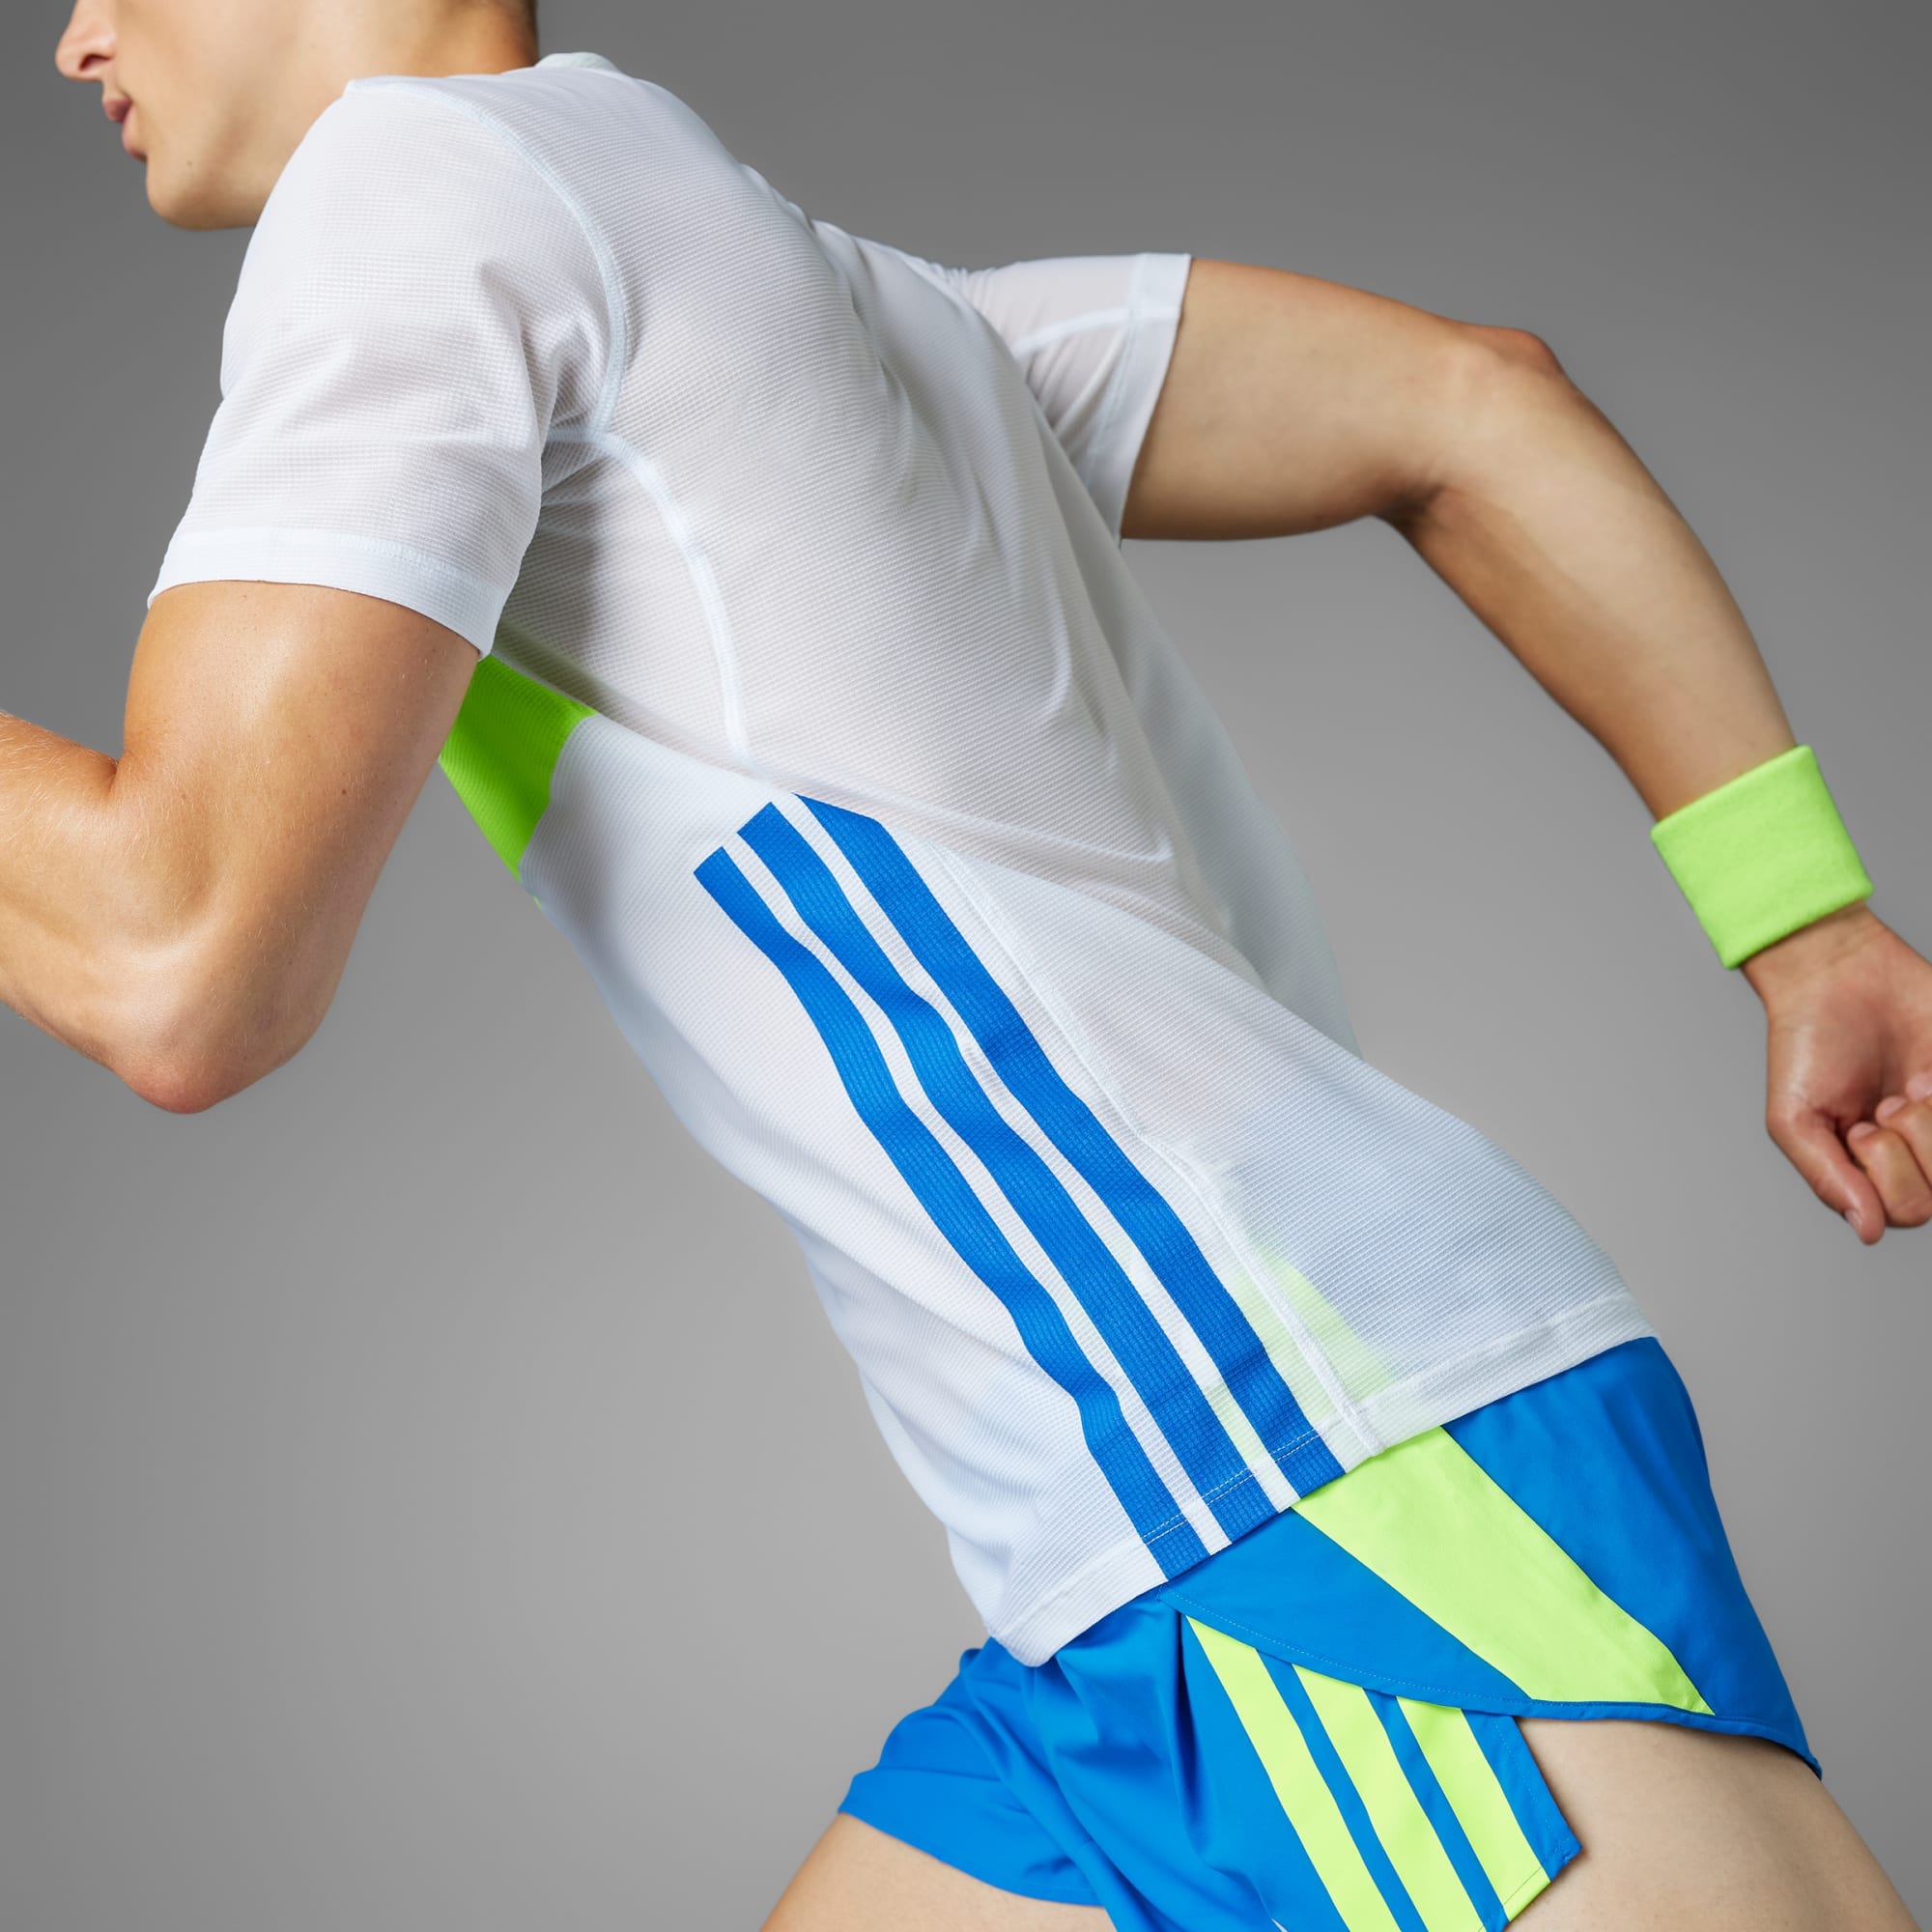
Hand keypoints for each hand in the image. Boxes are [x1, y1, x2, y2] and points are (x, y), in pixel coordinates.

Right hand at [1740, 903, 1931, 1242]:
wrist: (1838, 975)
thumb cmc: (1807, 1045)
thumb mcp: (1794, 1119)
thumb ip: (1827, 1178)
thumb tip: (1868, 1230)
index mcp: (1868, 1172)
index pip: (1902, 1212)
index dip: (1883, 1170)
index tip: (1859, 1126)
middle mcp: (1914, 1155)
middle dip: (1908, 1146)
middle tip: (1884, 1105)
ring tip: (1911, 1087)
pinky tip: (1930, 1075)